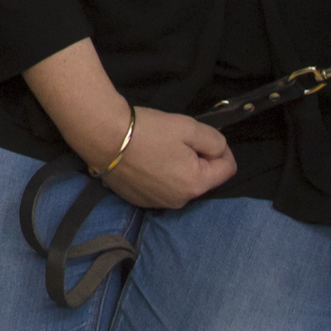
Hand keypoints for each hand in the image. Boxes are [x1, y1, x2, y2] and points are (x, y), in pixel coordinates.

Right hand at [90, 107, 237, 209]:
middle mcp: (179, 201)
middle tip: (177, 140)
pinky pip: (161, 189)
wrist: (102, 136)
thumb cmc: (148, 130)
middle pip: (203, 178)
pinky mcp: (139, 201)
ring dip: (178, 169)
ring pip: (181, 184)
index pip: (228, 169)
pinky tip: (145, 160)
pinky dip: (159, 176)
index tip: (204, 136)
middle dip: (198, 160)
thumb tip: (219, 151)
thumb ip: (214, 141)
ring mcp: (157, 203)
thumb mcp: (189, 127)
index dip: (222, 149)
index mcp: (196, 184)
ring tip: (159, 149)